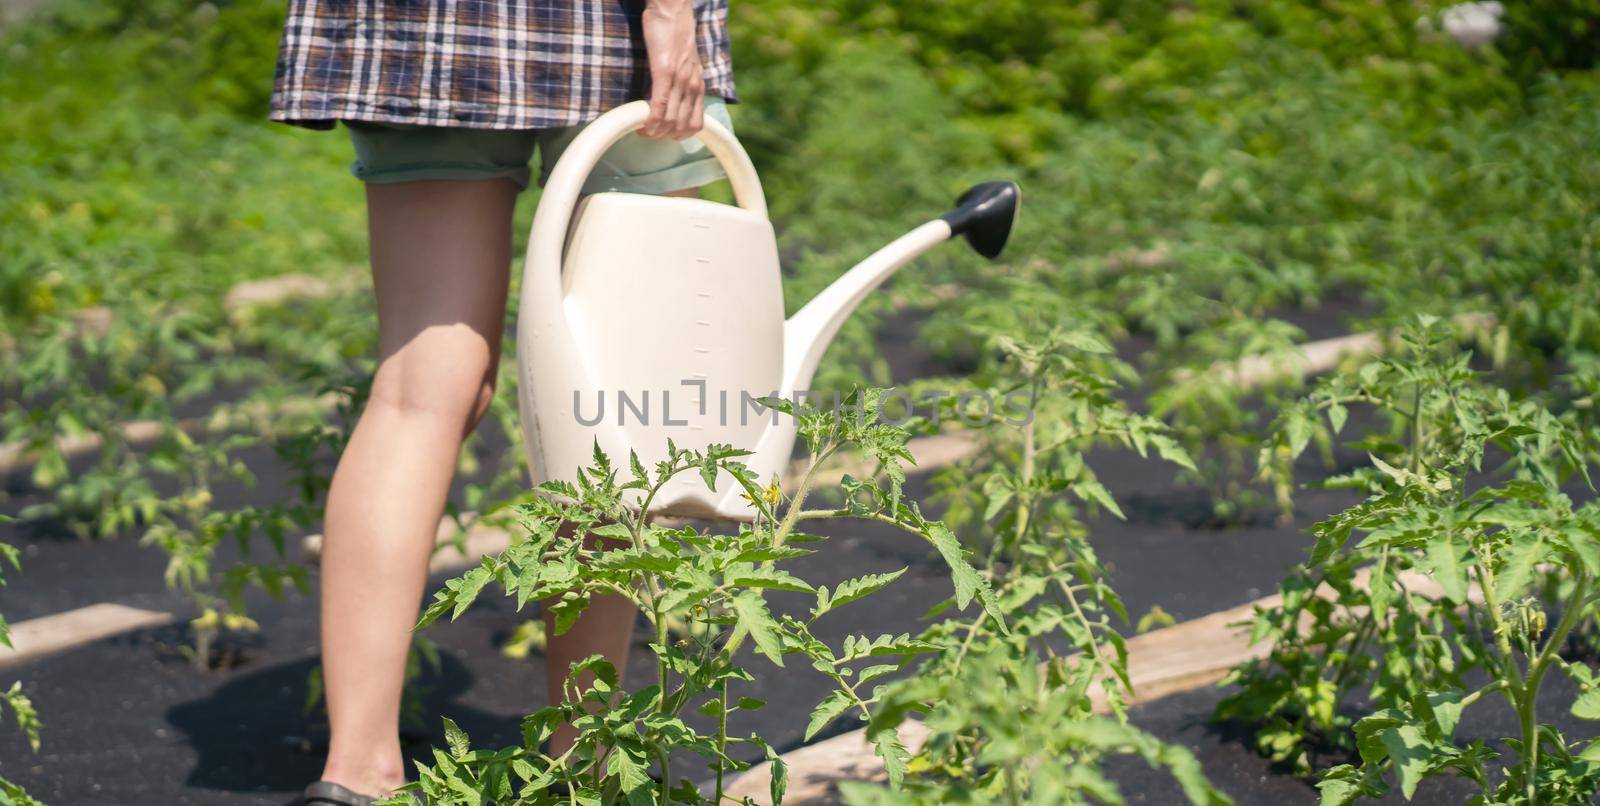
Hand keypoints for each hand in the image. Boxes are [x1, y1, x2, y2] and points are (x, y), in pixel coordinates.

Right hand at [639, 0, 704, 139]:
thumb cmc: (674, 35)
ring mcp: (680, 80)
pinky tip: (642, 124)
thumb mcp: (685, 64)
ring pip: (672, 121)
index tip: (661, 134)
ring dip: (655, 132)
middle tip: (646, 133)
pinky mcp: (664, 71)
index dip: (678, 137)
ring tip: (641, 129)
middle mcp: (692, 86)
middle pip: (682, 128)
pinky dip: (652, 120)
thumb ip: (681, 83)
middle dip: (663, 137)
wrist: (672, 10)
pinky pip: (661, 104)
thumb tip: (669, 101)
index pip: (695, 126)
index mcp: (698, 86)